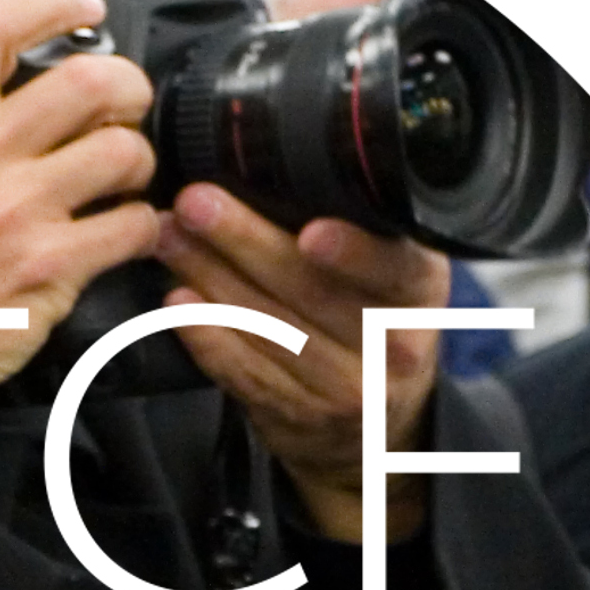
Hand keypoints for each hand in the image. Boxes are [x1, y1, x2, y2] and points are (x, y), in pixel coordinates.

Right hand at [0, 0, 160, 420]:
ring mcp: (16, 211)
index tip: (84, 9)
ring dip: (138, 163)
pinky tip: (127, 235)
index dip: (51, 3)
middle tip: (128, 107)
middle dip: (127, 87)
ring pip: (123, 151)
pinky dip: (142, 228)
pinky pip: (132, 225)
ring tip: (124, 182)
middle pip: (88, 79)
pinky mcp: (49, 268)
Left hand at [157, 186, 452, 544]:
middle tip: (196, 204)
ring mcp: (348, 390)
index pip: (392, 270)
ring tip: (170, 238)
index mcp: (419, 290)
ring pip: (271, 330)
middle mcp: (393, 346)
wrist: (377, 427)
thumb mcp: (393, 273)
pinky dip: (207, 335)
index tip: (312, 233)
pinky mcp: (300, 418)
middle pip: (314, 293)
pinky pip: (246, 373)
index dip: (352, 253)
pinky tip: (178, 302)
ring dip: (211, 279)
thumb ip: (361, 228)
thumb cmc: (374, 321)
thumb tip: (272, 162)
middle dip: (246, 243)